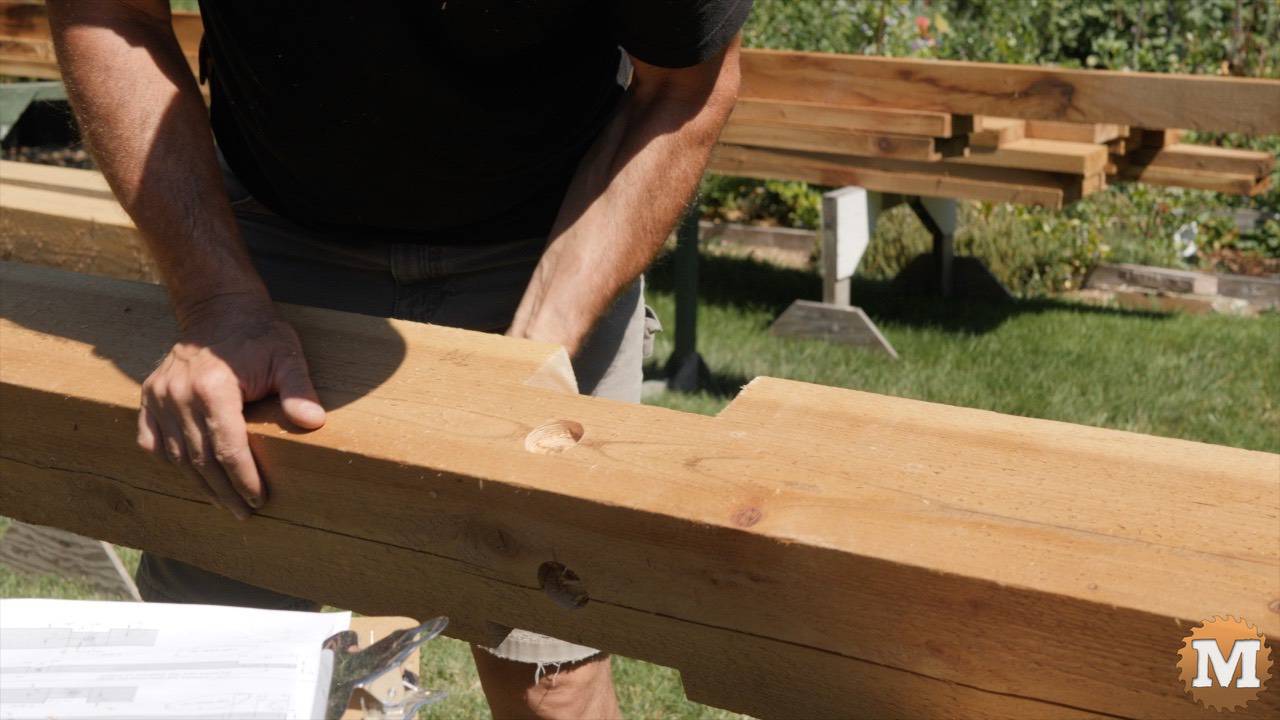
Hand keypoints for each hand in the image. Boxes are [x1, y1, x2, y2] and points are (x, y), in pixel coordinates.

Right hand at [136, 294, 325, 518]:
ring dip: (200, 483)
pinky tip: (192, 475)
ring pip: (176, 456)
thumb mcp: (286, 354)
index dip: (244, 479)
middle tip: (245, 512)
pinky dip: (171, 461)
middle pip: (201, 460)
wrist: (219, 307)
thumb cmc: (258, 334)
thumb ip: (298, 388)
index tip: (260, 500)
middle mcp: (178, 395)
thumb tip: (313, 422)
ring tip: (224, 502)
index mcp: (212, 388)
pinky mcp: (148, 396)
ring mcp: (158, 396)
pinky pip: (151, 441)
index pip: (228, 449)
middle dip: (225, 491)